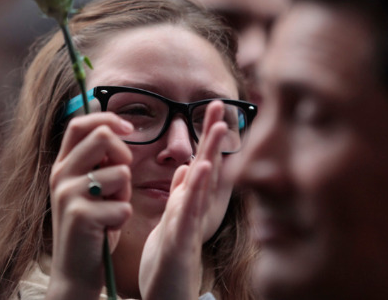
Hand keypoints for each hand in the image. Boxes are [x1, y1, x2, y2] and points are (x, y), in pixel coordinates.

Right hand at [46, 113, 132, 299]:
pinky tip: (108, 229)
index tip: (129, 128)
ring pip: (120, 173)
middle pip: (101, 137)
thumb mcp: (89, 187)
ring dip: (125, 195)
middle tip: (122, 178)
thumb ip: (97, 160)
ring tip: (112, 211)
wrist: (75, 269)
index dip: (107, 119)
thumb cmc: (92, 224)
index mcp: (62, 165)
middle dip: (124, 154)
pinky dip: (123, 218)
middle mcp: (60, 175)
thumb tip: (113, 124)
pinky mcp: (80, 216)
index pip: (80, 124)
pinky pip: (123, 206)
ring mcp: (67, 195)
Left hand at [139, 101, 231, 299]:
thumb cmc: (169, 259)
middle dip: (214, 136)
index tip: (213, 107)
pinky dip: (194, 191)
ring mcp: (190, 226)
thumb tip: (188, 166)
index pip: (202, 163)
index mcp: (190, 203)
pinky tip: (199, 171)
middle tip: (220, 105)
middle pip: (208, 168)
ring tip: (217, 129)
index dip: (208, 135)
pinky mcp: (181, 242)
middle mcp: (196, 211)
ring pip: (202, 187)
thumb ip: (182, 193)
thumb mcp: (174, 219)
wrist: (167, 295)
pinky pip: (187, 212)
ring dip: (211, 156)